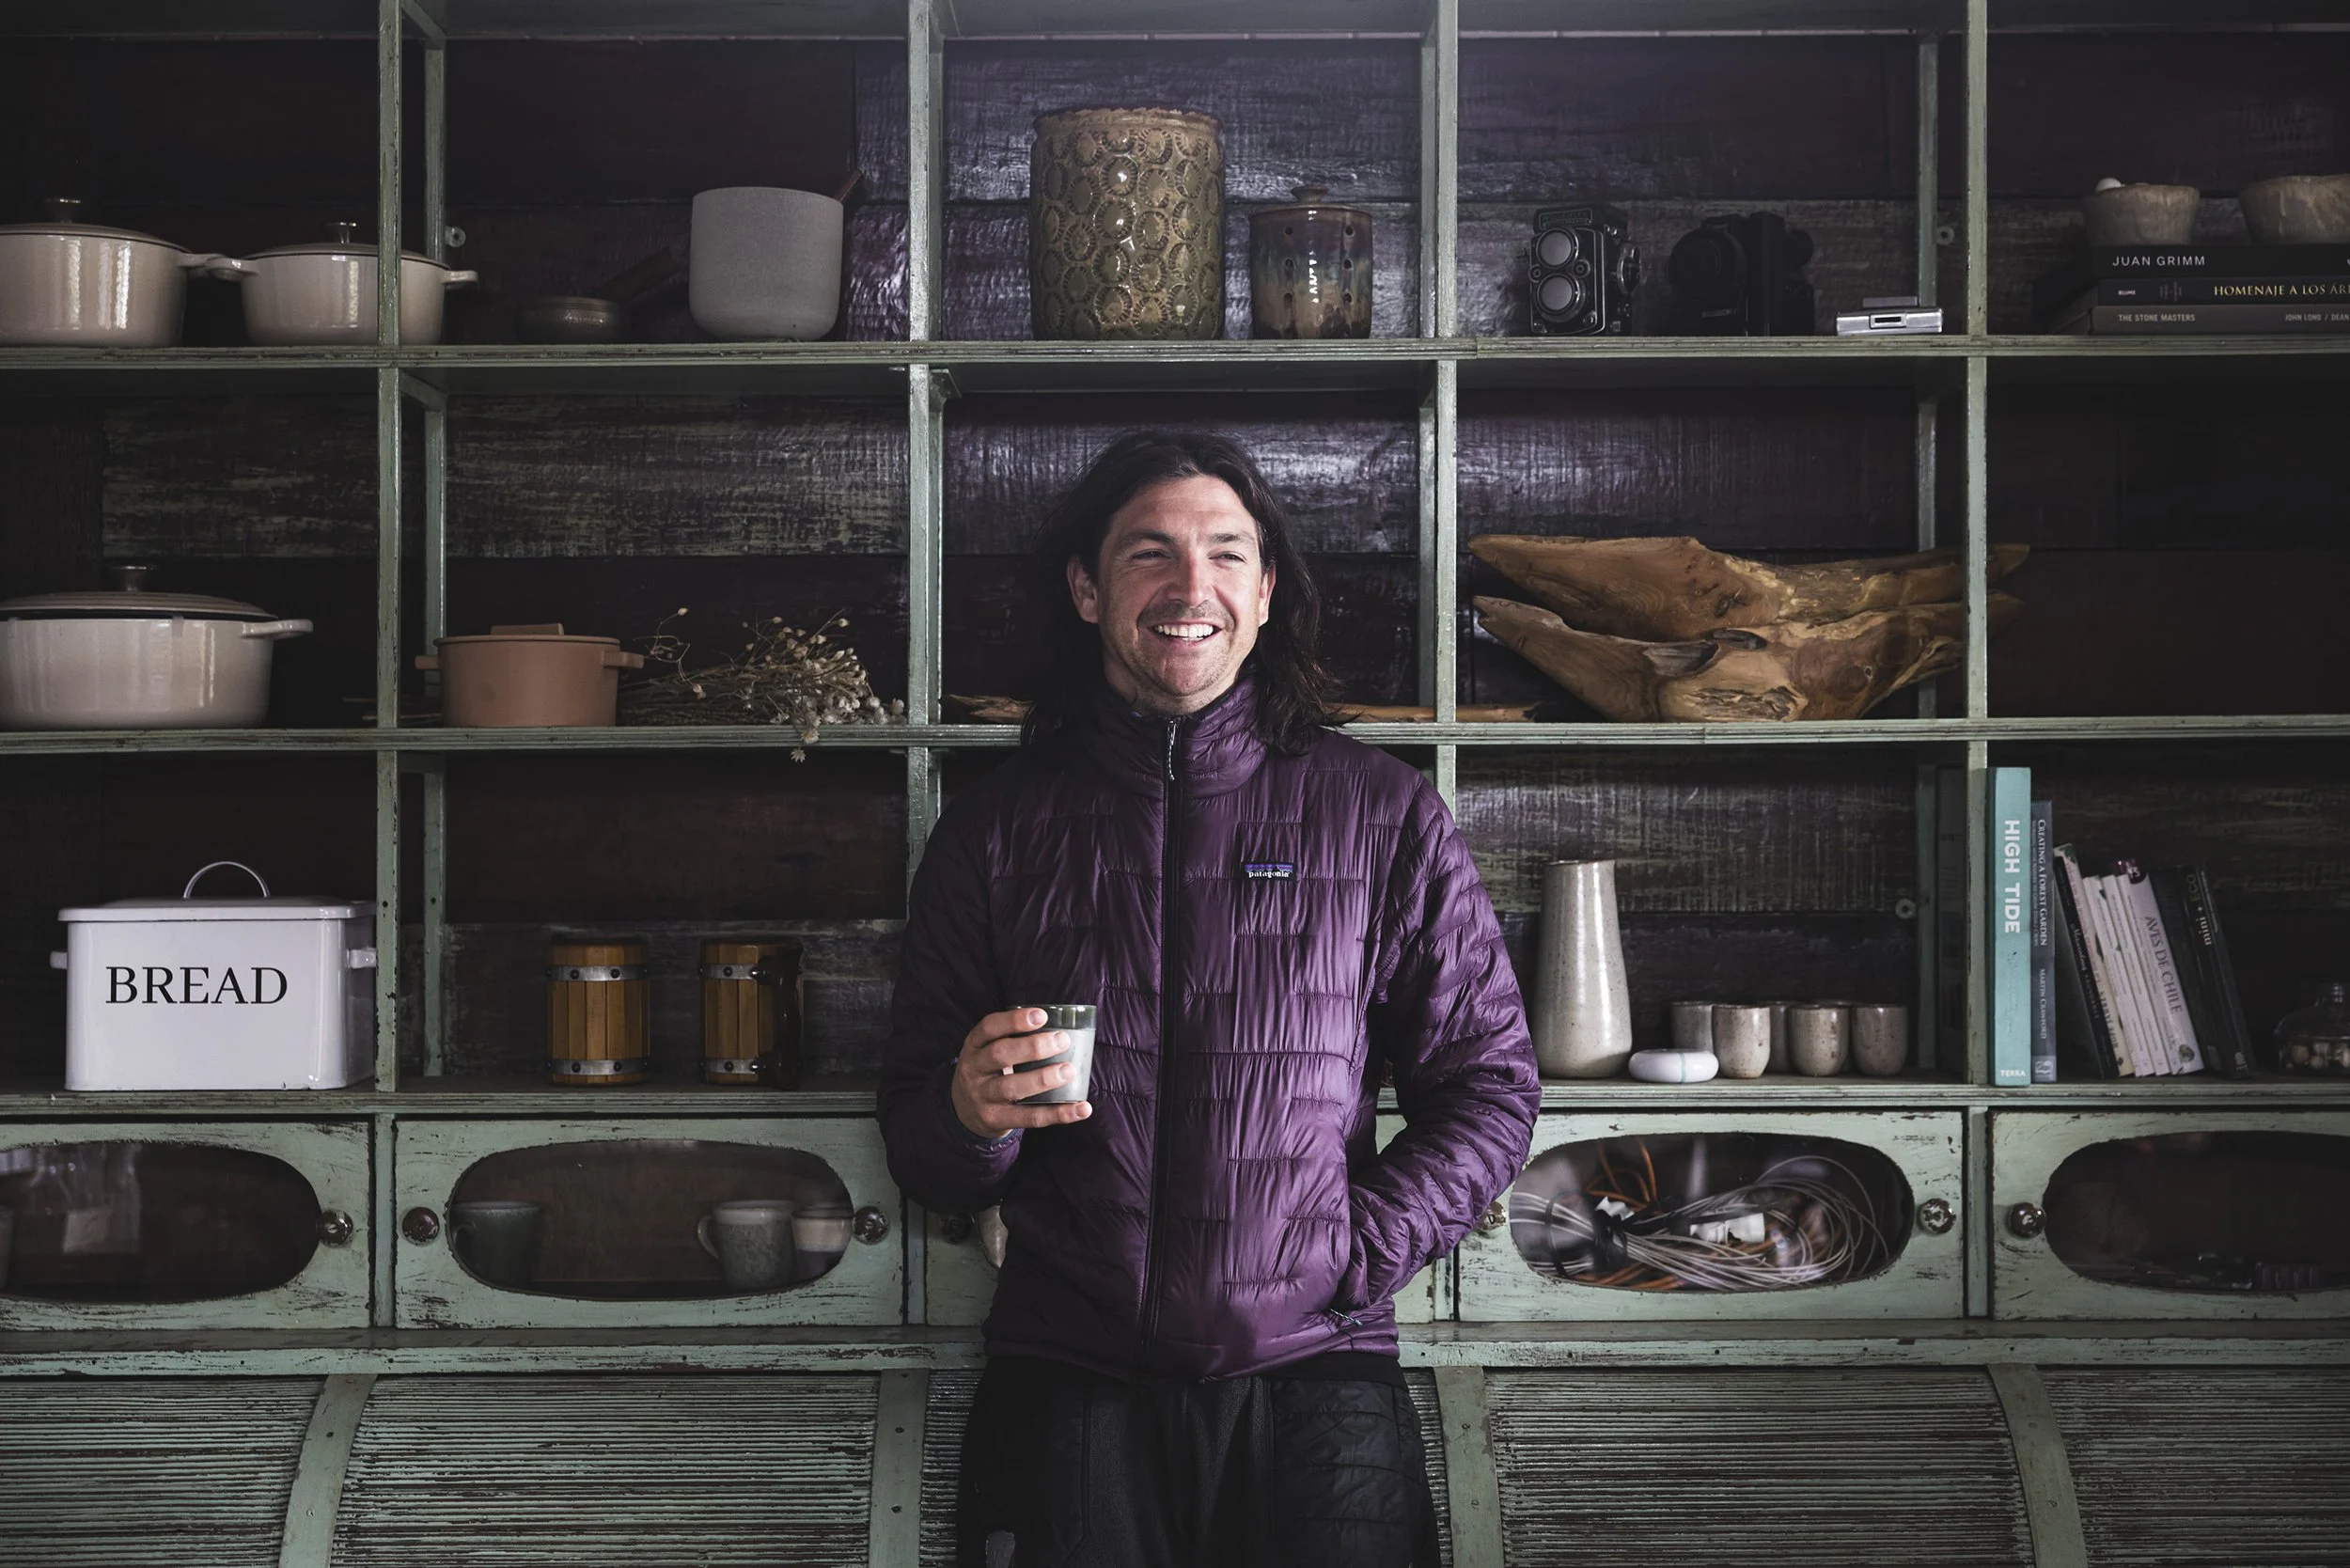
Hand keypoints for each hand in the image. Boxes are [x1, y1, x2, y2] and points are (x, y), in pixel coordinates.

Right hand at [949, 1007, 1092, 1139]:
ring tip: (1069, 1071)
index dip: (1014, 1021)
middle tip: (1063, 1040)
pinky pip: (1029, 1118)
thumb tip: (1063, 1029)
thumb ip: (1013, 1039)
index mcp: (974, 1045)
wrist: (964, 1111)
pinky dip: (1058, 1114)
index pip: (989, 1028)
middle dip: (1033, 1047)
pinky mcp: (995, 1120)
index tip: (1042, 1016)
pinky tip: (1082, 1109)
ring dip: (1043, 1079)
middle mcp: (974, 1069)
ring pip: (1012, 1087)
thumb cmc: (989, 1071)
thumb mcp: (988, 1050)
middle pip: (1000, 1054)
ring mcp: (982, 1097)